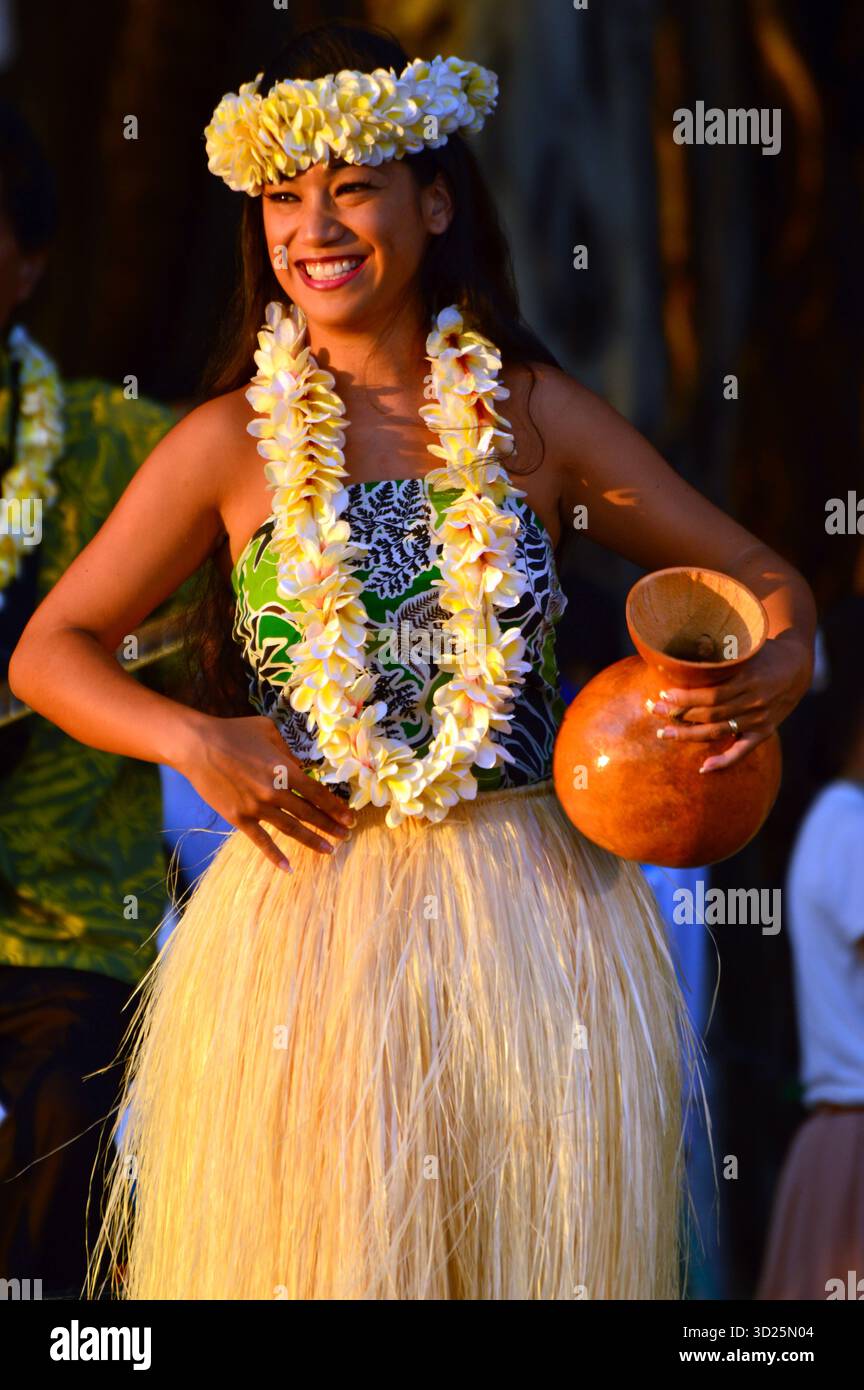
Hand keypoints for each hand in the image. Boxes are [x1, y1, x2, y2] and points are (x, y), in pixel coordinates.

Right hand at [172, 711, 355, 869]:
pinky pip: (261, 841)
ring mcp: (257, 808)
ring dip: (312, 841)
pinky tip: (288, 868)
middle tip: (346, 836)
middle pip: (309, 813)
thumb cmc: (234, 732)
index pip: (317, 794)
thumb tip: (300, 768)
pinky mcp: (239, 818)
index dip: (335, 807)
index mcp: (285, 770)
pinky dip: (275, 856)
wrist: (197, 746)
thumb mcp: (268, 730)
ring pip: (291, 829)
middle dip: (330, 826)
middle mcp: (275, 792)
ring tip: (329, 850)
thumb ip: (288, 751)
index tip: (349, 818)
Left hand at [649, 635, 813, 771]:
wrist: (796, 667)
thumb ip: (719, 653)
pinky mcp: (763, 732)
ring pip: (719, 732)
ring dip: (689, 735)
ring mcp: (760, 719)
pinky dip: (724, 761)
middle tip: (654, 711)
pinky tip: (703, 768)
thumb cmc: (762, 652)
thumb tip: (681, 656)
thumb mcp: (745, 647)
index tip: (664, 695)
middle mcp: (755, 702)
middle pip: (711, 714)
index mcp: (749, 679)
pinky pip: (742, 751)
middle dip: (679, 714)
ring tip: (664, 733)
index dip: (686, 698)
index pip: (712, 695)